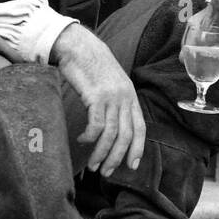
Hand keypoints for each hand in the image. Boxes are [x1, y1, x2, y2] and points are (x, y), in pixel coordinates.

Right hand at [51, 25, 144, 175]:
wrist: (79, 46)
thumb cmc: (90, 66)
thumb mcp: (109, 84)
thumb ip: (114, 101)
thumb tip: (110, 124)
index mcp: (130, 96)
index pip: (140, 128)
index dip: (138, 148)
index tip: (132, 165)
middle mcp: (124, 98)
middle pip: (125, 136)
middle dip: (117, 158)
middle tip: (106, 172)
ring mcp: (111, 97)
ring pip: (111, 134)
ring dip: (101, 153)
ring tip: (93, 164)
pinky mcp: (96, 96)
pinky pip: (96, 125)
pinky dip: (90, 137)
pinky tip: (81, 141)